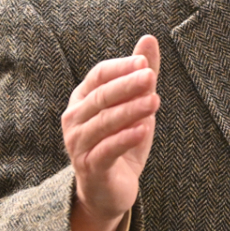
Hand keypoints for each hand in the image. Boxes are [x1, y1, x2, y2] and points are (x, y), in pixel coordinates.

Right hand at [63, 36, 160, 230]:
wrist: (109, 191)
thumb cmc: (121, 143)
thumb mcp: (135, 107)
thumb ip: (141, 75)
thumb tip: (149, 38)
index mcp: (82, 100)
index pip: (98, 75)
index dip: (121, 68)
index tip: (145, 62)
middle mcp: (74, 119)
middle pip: (101, 96)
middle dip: (127, 85)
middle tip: (151, 77)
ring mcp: (79, 144)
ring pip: (104, 122)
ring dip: (130, 110)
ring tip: (154, 101)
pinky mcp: (91, 167)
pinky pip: (107, 149)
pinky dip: (125, 138)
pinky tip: (143, 130)